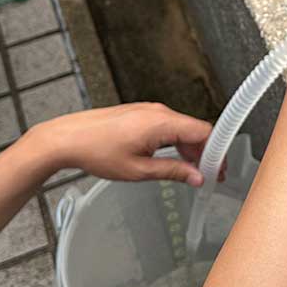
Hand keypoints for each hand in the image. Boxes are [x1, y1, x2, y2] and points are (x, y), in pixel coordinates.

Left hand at [30, 103, 214, 186]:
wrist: (67, 139)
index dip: (216, 152)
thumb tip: (196, 177)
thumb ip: (173, 172)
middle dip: (205, 152)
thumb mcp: (138, 170)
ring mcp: (149, 110)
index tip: (219, 169)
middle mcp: (159, 111)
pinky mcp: (141, 113)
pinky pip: (168, 125)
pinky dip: (175, 141)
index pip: (204, 132)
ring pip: (182, 128)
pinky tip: (170, 158)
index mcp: (162, 122)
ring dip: (189, 148)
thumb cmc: (96, 152)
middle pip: (195, 129)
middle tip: (207, 175)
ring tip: (188, 171)